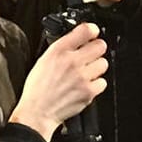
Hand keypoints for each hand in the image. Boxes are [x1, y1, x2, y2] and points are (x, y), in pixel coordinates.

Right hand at [9, 22, 108, 140]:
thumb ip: (62, 48)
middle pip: (100, 46)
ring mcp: (82, 77)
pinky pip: (102, 82)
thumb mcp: (44, 60)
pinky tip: (85, 86)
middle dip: (96, 49)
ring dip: (96, 68)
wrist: (37, 112)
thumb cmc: (38, 88)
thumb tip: (78, 39)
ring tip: (86, 73)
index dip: (92, 31)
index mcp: (59, 51)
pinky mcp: (88, 91)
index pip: (86, 30)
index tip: (93, 33)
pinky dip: (96, 85)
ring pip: (103, 64)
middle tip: (91, 55)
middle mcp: (72, 61)